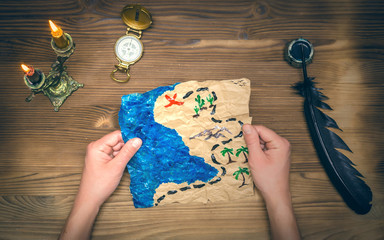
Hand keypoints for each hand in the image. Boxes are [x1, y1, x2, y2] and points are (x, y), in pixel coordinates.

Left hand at [59, 131, 141, 239]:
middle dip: (128, 145)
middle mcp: (97, 148)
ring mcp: (100, 154)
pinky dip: (122, 158)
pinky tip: (129, 161)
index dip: (129, 137)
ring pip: (117, 148)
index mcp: (97, 146)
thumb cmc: (100, 184)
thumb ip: (127, 152)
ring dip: (126, 152)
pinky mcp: (103, 160)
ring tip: (136, 157)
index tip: (141, 140)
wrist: (90, 199)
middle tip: (141, 150)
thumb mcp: (116, 167)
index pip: (116, 135)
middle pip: (117, 141)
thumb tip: (138, 140)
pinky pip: (115, 154)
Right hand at [243, 124, 299, 239]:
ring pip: (263, 140)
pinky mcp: (278, 153)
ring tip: (253, 158)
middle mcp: (283, 143)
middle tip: (248, 152)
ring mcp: (281, 148)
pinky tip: (257, 160)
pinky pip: (265, 146)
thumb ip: (251, 140)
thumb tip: (246, 126)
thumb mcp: (256, 158)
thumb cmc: (268, 179)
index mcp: (280, 143)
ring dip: (255, 147)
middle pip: (262, 134)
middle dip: (253, 141)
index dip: (249, 132)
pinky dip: (259, 151)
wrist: (276, 194)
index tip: (240, 137)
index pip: (261, 129)